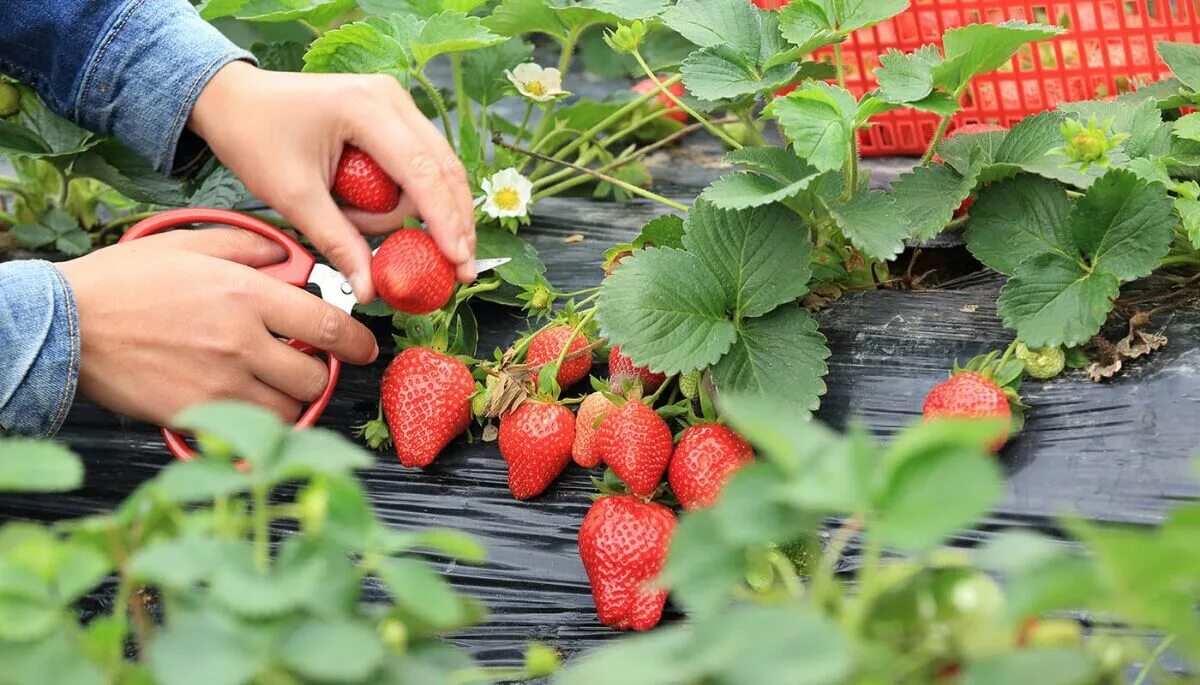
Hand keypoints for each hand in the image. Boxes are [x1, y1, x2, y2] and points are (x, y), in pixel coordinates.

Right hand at [58, 229, 378, 425]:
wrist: (68, 325)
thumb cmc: (124, 283)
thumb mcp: (191, 243)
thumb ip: (248, 245)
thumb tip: (287, 254)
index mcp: (246, 296)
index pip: (327, 326)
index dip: (357, 342)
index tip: (365, 348)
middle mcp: (240, 342)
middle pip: (315, 377)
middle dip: (321, 375)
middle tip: (307, 366)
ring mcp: (219, 383)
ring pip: (288, 410)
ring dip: (291, 402)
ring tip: (272, 386)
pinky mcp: (196, 414)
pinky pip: (250, 431)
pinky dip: (257, 424)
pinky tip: (244, 405)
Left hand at [187, 61, 477, 300]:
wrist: (233, 99)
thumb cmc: (254, 137)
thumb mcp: (294, 197)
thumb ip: (337, 242)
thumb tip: (369, 290)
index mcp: (366, 109)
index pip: (423, 173)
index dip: (445, 222)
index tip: (458, 262)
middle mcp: (392, 99)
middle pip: (445, 169)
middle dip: (452, 222)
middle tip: (458, 269)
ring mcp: (397, 103)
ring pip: (439, 168)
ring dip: (424, 211)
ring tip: (369, 230)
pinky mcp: (394, 115)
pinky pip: (422, 163)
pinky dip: (416, 197)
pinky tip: (395, 219)